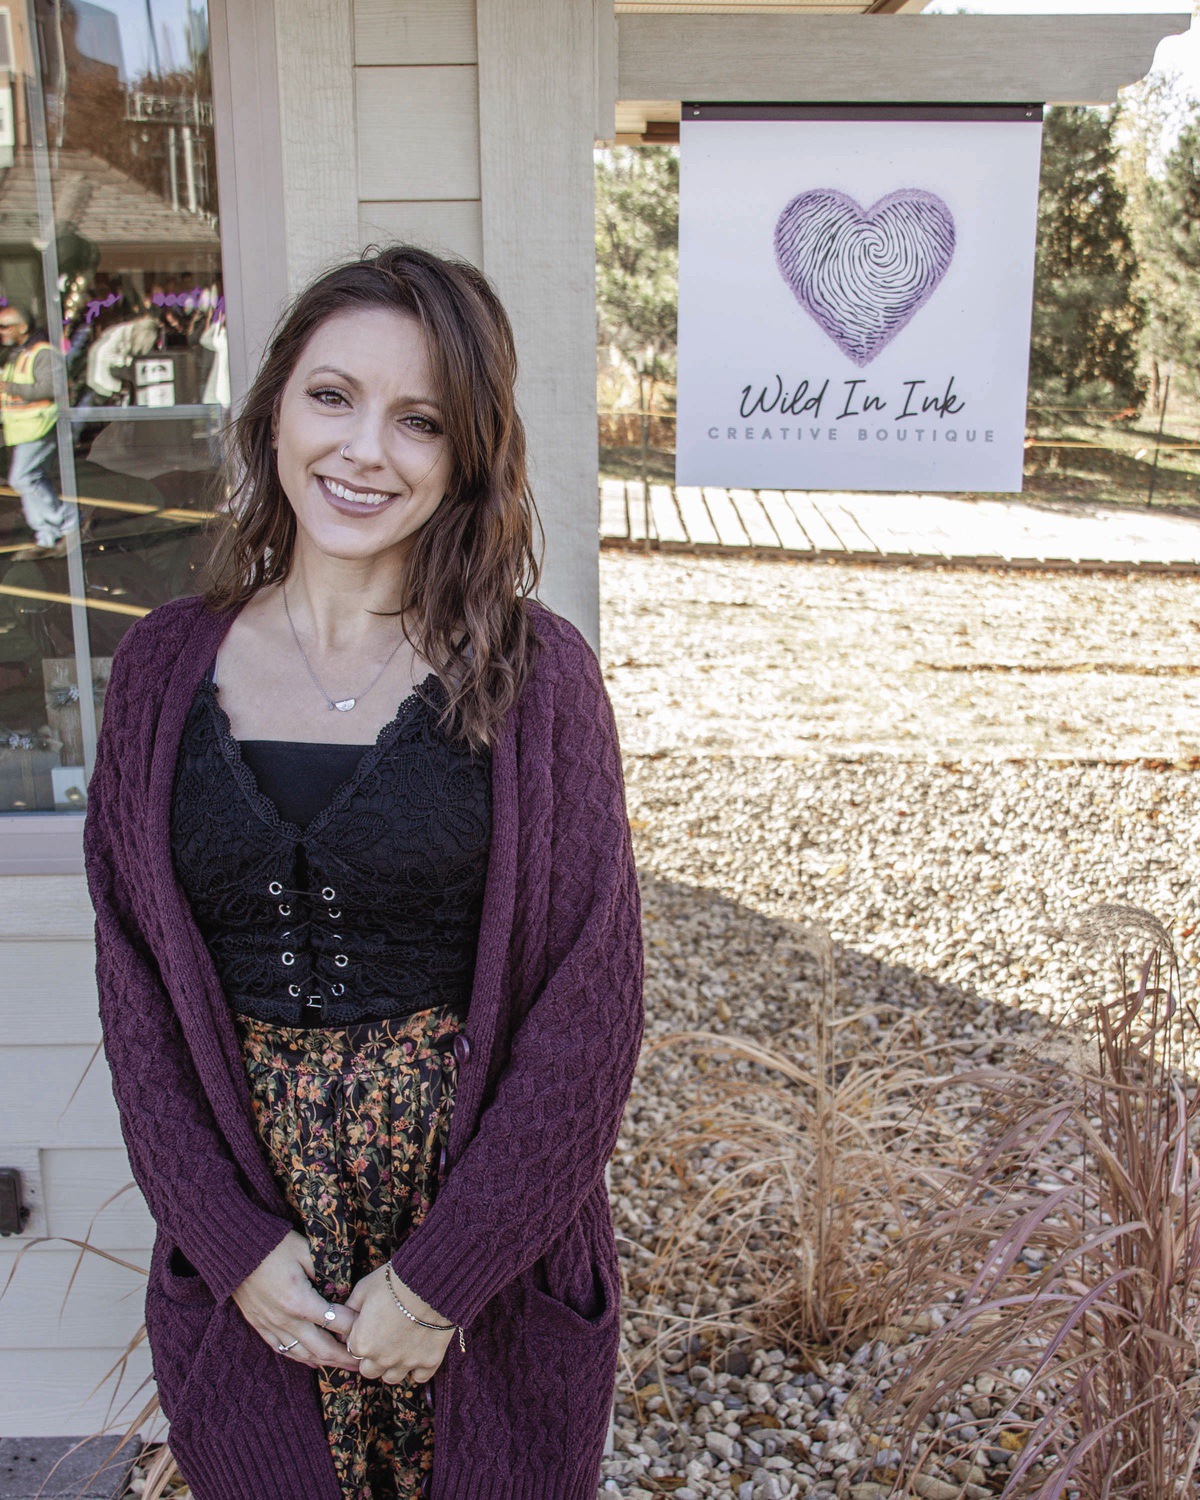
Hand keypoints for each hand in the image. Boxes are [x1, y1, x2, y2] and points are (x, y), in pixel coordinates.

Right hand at [232, 1230, 360, 1371]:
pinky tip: (312, 1362)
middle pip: (321, 1348)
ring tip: (343, 1367)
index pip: (336, 1321)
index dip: (355, 1327)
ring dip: (325, 1363)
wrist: (233, 1251)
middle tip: (364, 1362)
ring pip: (302, 1354)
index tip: (371, 1329)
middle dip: (345, 1357)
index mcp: (300, 1301)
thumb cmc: (272, 1245)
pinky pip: (282, 1349)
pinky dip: (300, 1358)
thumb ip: (326, 1271)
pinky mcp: (259, 1325)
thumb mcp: (305, 1251)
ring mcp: (271, 1325)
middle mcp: (286, 1320)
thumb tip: (344, 1286)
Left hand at [344, 1264, 453, 1385]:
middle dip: (373, 1357)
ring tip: (400, 1348)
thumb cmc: (394, 1282)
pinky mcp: (429, 1361)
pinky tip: (417, 1354)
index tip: (370, 1328)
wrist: (430, 1283)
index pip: (353, 1351)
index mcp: (362, 1343)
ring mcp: (406, 1363)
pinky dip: (418, 1369)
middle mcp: (381, 1359)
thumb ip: (351, 1307)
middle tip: (384, 1338)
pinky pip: (419, 1377)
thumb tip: (343, 1315)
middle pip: (369, 1370)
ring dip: (392, 1366)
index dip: (362, 1338)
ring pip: (392, 1378)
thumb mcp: (364, 1288)